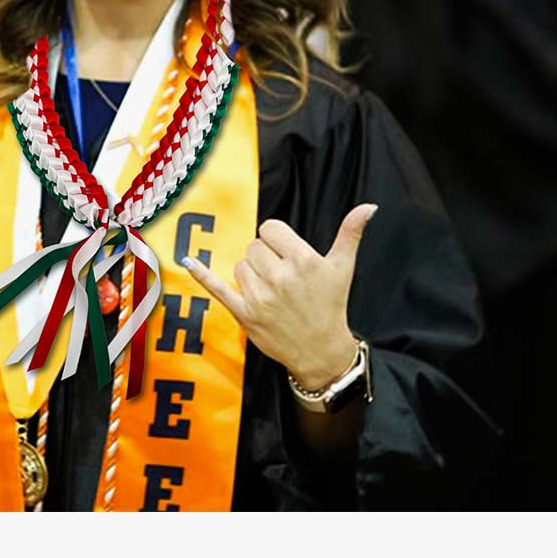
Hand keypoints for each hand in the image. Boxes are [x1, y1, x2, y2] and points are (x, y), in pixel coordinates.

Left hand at [182, 203, 377, 390]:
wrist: (322, 351)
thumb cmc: (331, 305)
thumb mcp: (343, 268)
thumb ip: (351, 233)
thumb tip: (369, 206)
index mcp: (302, 260)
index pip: (270, 229)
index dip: (277, 239)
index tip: (287, 253)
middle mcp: (279, 277)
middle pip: (254, 246)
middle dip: (265, 257)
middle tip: (282, 276)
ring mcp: (260, 297)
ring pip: (240, 265)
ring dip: (251, 273)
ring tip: (272, 289)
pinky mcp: (244, 314)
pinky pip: (218, 288)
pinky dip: (202, 275)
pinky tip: (188, 261)